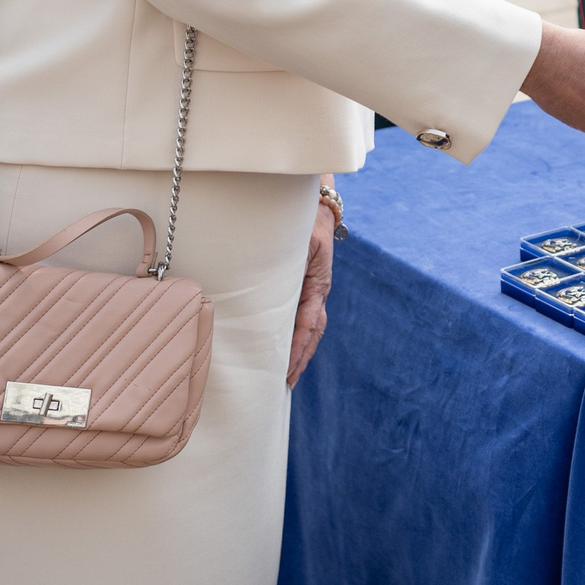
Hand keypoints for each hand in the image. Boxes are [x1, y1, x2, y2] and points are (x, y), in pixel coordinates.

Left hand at [287, 190, 337, 387]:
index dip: (297, 349)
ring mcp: (313, 289)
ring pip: (310, 327)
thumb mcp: (297, 241)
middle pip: (312, 332)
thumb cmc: (302, 220)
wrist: (315, 202)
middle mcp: (318, 290)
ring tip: (286, 374)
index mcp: (318, 283)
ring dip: (300, 350)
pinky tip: (286, 346)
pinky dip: (297, 335)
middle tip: (285, 382)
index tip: (286, 370)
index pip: (308, 324)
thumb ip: (285, 265)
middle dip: (300, 358)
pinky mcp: (306, 285)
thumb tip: (267, 292)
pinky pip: (303, 316)